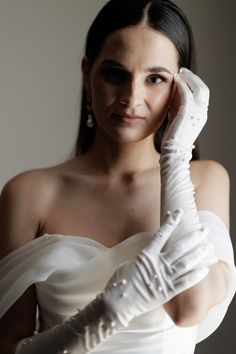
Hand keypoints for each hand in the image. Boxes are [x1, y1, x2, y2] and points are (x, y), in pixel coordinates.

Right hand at [101, 209, 211, 327]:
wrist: (117, 303)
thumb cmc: (120, 282)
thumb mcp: (129, 264)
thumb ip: (143, 258)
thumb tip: (149, 255)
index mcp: (146, 255)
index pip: (161, 235)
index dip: (171, 223)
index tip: (179, 213)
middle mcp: (157, 264)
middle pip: (179, 248)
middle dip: (193, 237)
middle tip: (204, 230)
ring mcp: (163, 278)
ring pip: (185, 263)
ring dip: (198, 254)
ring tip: (208, 247)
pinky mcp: (167, 292)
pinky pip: (185, 282)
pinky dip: (195, 275)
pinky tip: (205, 269)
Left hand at [162, 68, 209, 147]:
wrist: (173, 151)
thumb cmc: (172, 138)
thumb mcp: (177, 120)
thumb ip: (178, 107)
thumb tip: (173, 94)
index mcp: (201, 115)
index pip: (202, 94)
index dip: (195, 83)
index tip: (185, 76)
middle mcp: (203, 113)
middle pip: (203, 88)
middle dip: (193, 77)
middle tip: (182, 71)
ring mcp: (197, 112)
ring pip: (198, 88)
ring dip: (188, 78)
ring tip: (179, 72)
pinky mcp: (188, 112)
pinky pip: (188, 93)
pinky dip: (183, 84)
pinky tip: (176, 80)